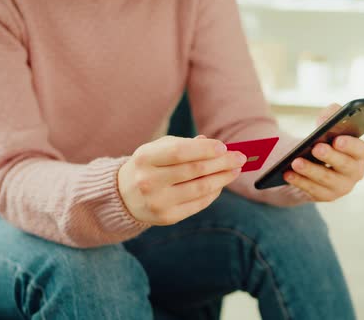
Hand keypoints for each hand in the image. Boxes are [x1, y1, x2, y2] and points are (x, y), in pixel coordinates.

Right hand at [118, 135, 246, 224]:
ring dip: (222, 178)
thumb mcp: (159, 149)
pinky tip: (221, 184)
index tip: (224, 147)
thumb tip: (217, 147)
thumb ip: (186, 145)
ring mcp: (158, 202)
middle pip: (194, 170)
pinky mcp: (167, 217)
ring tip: (235, 170)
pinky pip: (198, 204)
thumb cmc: (148, 165)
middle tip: (239, 157)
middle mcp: (148, 181)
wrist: (124, 195)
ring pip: (199, 188)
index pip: (180, 152)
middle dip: (221, 163)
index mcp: (145, 158)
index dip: (205, 149)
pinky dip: (213, 192)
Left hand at [283, 104, 363, 201]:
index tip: (337, 139)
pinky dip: (299, 181)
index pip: (360, 150)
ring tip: (295, 161)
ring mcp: (341, 186)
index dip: (350, 145)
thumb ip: (331, 115)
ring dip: (310, 170)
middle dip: (330, 156)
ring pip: (326, 179)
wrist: (314, 165)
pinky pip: (313, 190)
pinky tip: (287, 173)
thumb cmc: (324, 141)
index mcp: (358, 153)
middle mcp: (354, 172)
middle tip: (316, 148)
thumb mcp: (328, 127)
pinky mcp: (325, 196)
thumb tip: (327, 116)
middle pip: (344, 166)